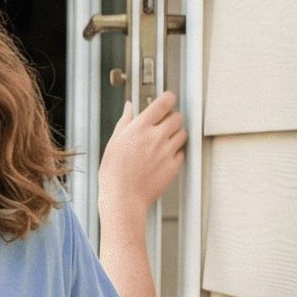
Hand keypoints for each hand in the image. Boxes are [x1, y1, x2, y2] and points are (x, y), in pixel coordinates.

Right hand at [97, 92, 187, 219]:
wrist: (123, 198)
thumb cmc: (114, 174)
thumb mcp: (114, 143)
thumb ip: (125, 122)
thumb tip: (129, 108)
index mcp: (140, 128)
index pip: (163, 103)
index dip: (168, 98)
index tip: (168, 99)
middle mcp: (156, 137)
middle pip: (176, 117)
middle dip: (171, 118)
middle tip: (164, 124)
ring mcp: (166, 151)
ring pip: (182, 134)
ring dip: (175, 134)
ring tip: (164, 142)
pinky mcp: (173, 166)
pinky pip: (181, 152)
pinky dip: (175, 152)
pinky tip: (164, 156)